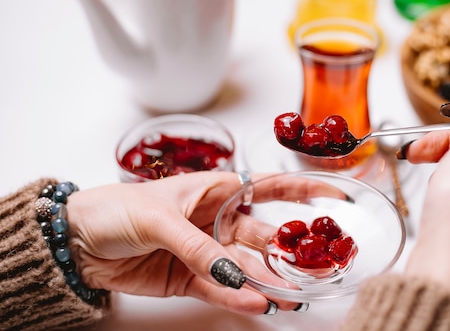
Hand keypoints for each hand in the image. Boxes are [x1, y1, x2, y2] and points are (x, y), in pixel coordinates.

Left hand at [66, 171, 342, 314]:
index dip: (302, 188)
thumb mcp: (158, 219)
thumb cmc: (115, 208)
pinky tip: (256, 303)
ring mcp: (207, 251)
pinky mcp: (191, 279)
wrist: (76, 242)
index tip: (334, 194)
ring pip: (246, 267)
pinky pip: (221, 288)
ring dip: (267, 282)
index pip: (267, 186)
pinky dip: (237, 296)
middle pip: (263, 235)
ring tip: (289, 296)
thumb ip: (198, 246)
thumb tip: (232, 271)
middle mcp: (217, 219)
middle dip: (289, 252)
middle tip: (314, 269)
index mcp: (214, 189)